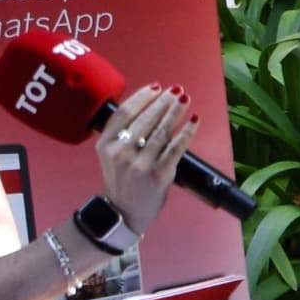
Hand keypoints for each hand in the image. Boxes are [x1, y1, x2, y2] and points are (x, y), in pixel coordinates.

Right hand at [94, 84, 192, 232]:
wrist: (124, 212)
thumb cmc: (121, 180)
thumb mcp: (111, 154)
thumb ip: (124, 134)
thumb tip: (152, 106)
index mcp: (105, 144)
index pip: (124, 113)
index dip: (142, 97)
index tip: (156, 87)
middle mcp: (120, 152)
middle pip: (145, 119)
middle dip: (163, 102)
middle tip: (177, 90)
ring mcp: (139, 164)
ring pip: (161, 131)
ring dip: (176, 112)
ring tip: (185, 98)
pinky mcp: (158, 174)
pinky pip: (176, 148)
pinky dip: (186, 133)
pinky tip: (194, 121)